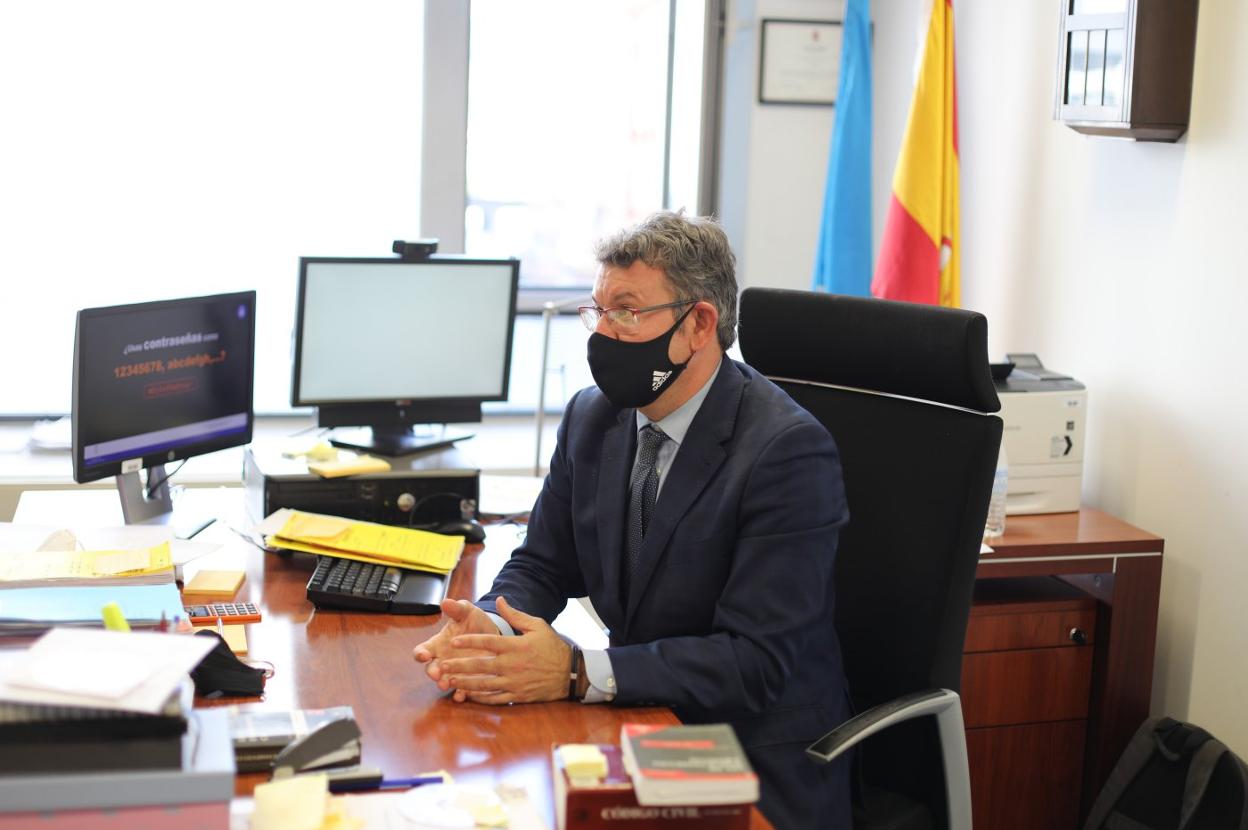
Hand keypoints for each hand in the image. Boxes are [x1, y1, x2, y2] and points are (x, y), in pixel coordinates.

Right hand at [412, 599, 497, 701]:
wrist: (494, 634)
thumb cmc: (474, 621)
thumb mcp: (467, 612)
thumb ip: (456, 608)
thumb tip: (446, 601)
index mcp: (438, 643)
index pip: (422, 650)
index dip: (420, 653)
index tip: (423, 654)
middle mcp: (443, 660)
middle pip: (430, 669)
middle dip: (432, 672)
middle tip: (436, 674)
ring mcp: (455, 671)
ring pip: (444, 681)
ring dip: (443, 684)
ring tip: (446, 685)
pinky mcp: (468, 680)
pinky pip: (461, 690)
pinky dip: (460, 694)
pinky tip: (462, 696)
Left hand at [436, 596, 572, 704]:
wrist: (569, 673)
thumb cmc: (552, 647)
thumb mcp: (537, 625)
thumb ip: (515, 615)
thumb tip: (499, 600)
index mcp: (515, 646)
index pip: (487, 642)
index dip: (469, 641)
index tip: (453, 641)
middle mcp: (512, 665)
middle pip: (481, 665)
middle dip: (459, 666)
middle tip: (442, 666)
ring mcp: (514, 682)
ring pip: (484, 685)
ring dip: (465, 683)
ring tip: (450, 681)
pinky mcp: (517, 696)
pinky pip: (495, 699)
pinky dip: (480, 698)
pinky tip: (468, 695)